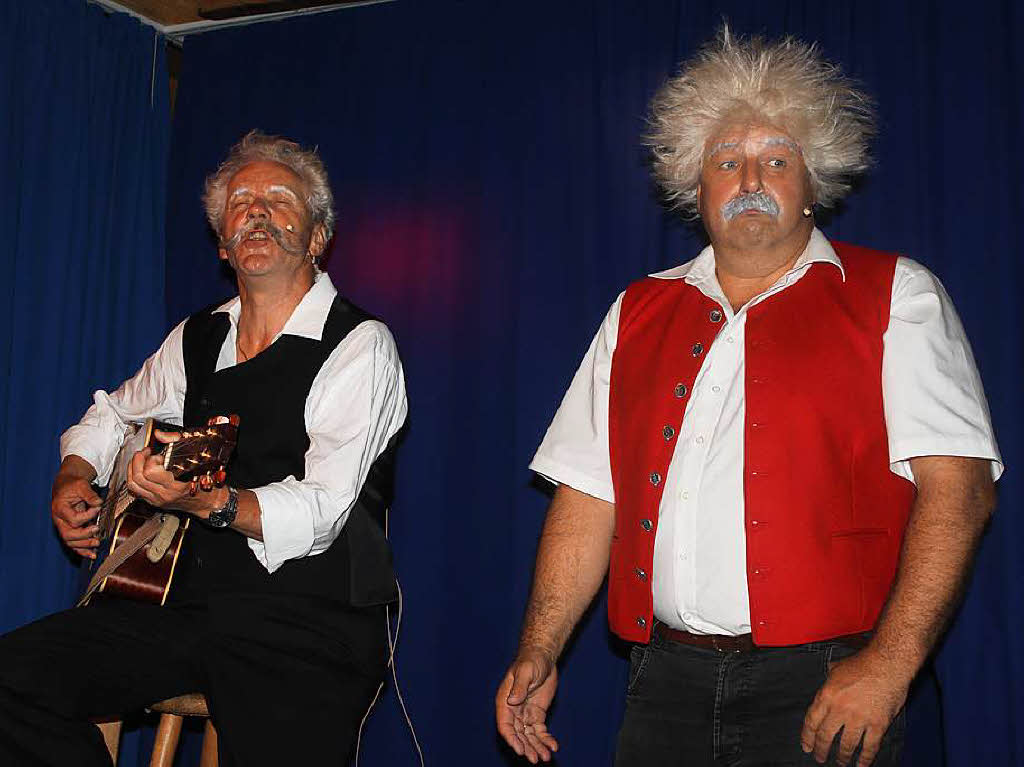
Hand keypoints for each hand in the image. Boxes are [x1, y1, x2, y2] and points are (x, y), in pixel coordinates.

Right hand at [51, 467, 101, 558]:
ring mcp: (63, 527)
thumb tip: (99, 503)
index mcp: (60, 509)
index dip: (87, 516)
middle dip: (84, 535)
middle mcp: (59, 520)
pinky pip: (73, 544)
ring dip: (84, 546)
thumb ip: (90, 494)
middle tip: (97, 530)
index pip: (73, 519)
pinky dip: (83, 551)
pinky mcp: (69, 530)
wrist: (67, 486)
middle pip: (68, 535)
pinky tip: (93, 555)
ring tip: (97, 543)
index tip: (98, 508)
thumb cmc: (73, 485)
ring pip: (70, 542)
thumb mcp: (81, 485)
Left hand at [125, 430, 222, 517]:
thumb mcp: (199, 466)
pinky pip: (134, 490)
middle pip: (138, 477)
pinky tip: (137, 469)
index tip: (159, 455)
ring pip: (133, 484)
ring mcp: (156, 500)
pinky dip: (132, 476)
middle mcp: (163, 495)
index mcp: (176, 487)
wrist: (208, 504)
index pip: (151, 473)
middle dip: (139, 460)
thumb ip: (181, 449)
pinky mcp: (152, 502)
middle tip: (146, 452)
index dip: (151, 460)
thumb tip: (161, 435)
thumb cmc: (206, 486)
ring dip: (132, 467)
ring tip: (140, 458)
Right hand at [496, 647, 558, 762]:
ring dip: (536, 747)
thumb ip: (519, 687)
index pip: (505, 726)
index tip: (521, 750)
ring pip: (529, 736)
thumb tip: (512, 701)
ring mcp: (525, 714)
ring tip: (545, 758)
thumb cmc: (531, 661)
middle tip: (535, 759)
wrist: (543, 657)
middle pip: (518, 734)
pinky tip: (553, 746)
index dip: (512, 739)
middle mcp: (513, 711)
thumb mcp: (525, 671)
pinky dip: (546, 739)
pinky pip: (540, 731)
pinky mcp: (537, 715)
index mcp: (505, 702)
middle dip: (526, 747)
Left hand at [801, 647, 909, 766]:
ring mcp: (859, 718)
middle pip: (826, 736)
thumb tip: (826, 683)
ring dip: (842, 756)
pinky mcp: (878, 724)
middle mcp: (840, 709)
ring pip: (846, 745)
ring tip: (839, 762)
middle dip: (821, 750)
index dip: (807, 737)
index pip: (811, 721)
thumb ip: (829, 680)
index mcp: (827, 695)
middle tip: (820, 758)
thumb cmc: (863, 662)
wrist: (888, 664)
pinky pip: (869, 747)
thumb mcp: (837, 668)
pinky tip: (860, 765)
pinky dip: (864, 758)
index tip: (806, 746)